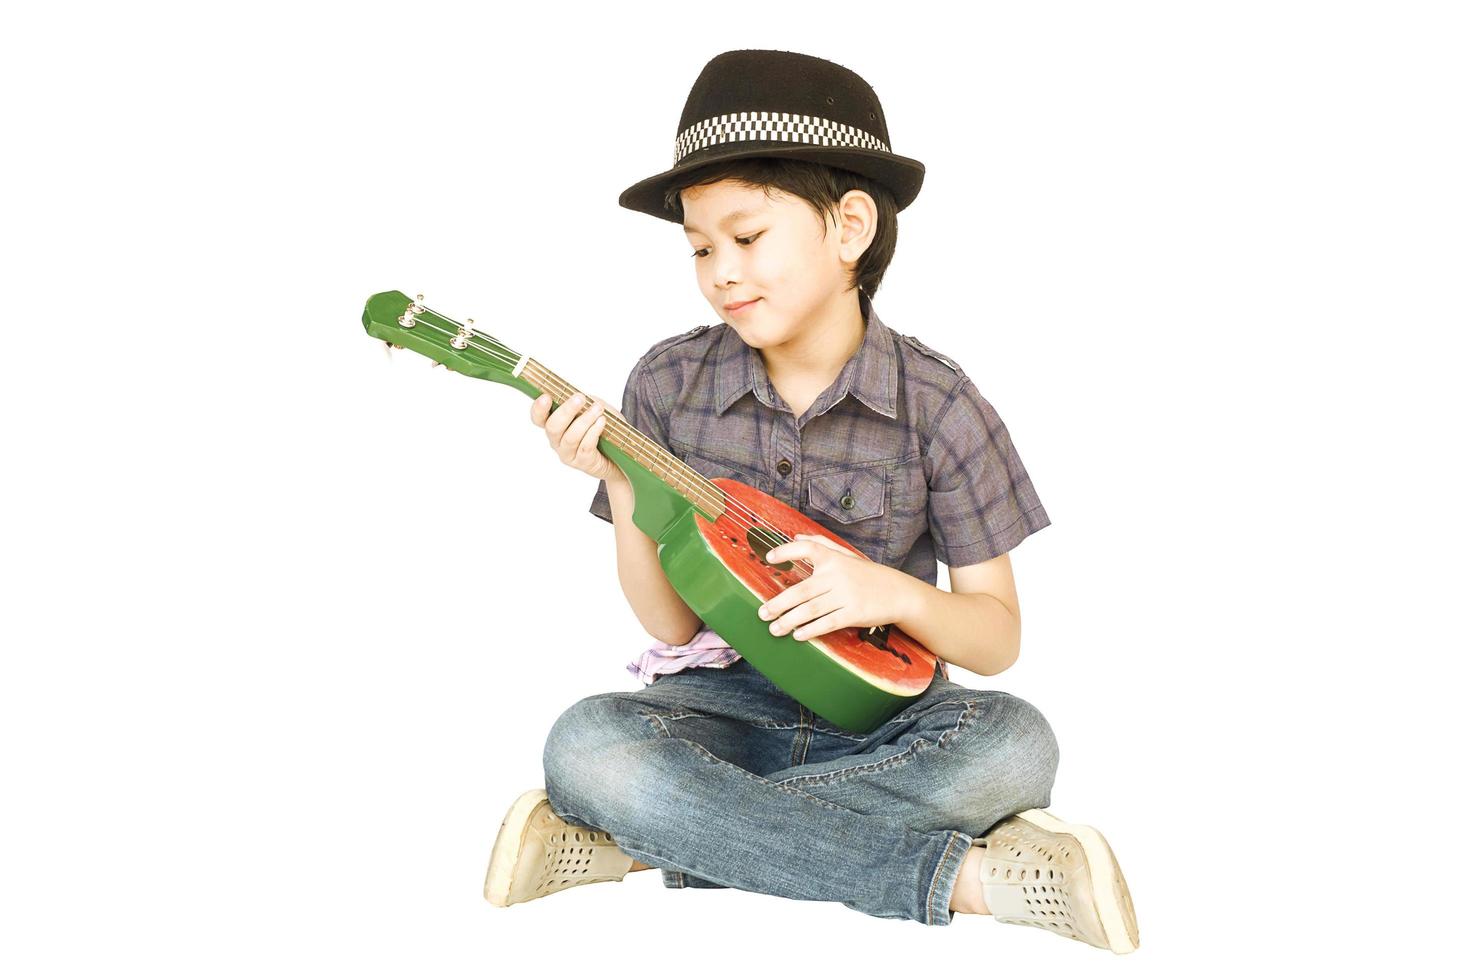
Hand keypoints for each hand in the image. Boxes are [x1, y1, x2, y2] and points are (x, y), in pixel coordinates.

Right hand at [529, 391, 625, 482]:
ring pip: (570, 437)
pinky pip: (585, 447)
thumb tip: (580, 396)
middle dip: (566, 411)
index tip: (546, 397)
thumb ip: (583, 402)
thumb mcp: (591, 409)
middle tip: (580, 398)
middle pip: (553, 427)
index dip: (538, 409)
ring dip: (585, 420)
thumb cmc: (601, 426)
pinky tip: (602, 421)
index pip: (538, 418)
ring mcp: (568, 453)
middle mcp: (556, 441)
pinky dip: (594, 432)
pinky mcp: (582, 462)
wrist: (618, 452)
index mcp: (553, 425)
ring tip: (598, 409)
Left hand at [755, 533, 910, 640]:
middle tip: (762, 613)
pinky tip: (798, 635)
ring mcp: (846, 595)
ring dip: (789, 621)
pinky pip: (827, 623)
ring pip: (810, 610)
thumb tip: (795, 536)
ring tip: (774, 629)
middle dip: (778, 604)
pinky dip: (810, 631)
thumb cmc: (867, 574)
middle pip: (801, 590)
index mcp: (834, 558)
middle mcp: (838, 575)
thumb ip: (821, 544)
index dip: (787, 551)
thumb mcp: (847, 555)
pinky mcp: (854, 614)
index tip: (768, 558)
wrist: (899, 593)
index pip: (807, 548)